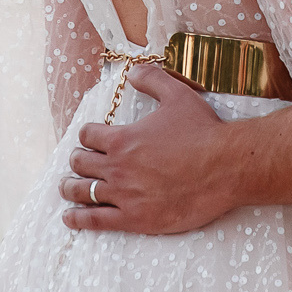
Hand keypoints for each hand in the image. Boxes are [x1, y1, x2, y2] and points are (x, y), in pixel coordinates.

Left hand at [60, 64, 240, 234]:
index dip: (87, 135)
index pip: (87, 136)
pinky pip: (95, 220)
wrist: (226, 167)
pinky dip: (78, 219)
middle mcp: (117, 167)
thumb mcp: (177, 94)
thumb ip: (151, 80)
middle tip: (78, 163)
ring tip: (66, 188)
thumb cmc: (203, 131)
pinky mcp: (135, 219)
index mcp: (122, 138)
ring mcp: (124, 195)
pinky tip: (69, 218)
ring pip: (82, 192)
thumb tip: (133, 72)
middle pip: (81, 164)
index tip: (89, 139)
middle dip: (77, 161)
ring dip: (70, 188)